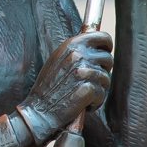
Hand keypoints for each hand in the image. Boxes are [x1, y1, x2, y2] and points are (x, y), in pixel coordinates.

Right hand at [16, 30, 113, 146]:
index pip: (103, 37)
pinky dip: (94, 102)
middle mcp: (79, 55)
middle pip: (108, 59)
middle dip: (102, 71)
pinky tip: (80, 104)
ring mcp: (84, 72)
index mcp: (72, 44)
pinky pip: (101, 95)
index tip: (103, 55)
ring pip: (106, 79)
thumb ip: (77, 50)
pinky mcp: (88, 89)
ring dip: (97, 89)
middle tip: (88, 81)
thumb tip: (98, 46)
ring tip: (80, 93)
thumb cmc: (48, 86)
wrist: (38, 109)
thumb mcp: (58, 59)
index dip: (106, 47)